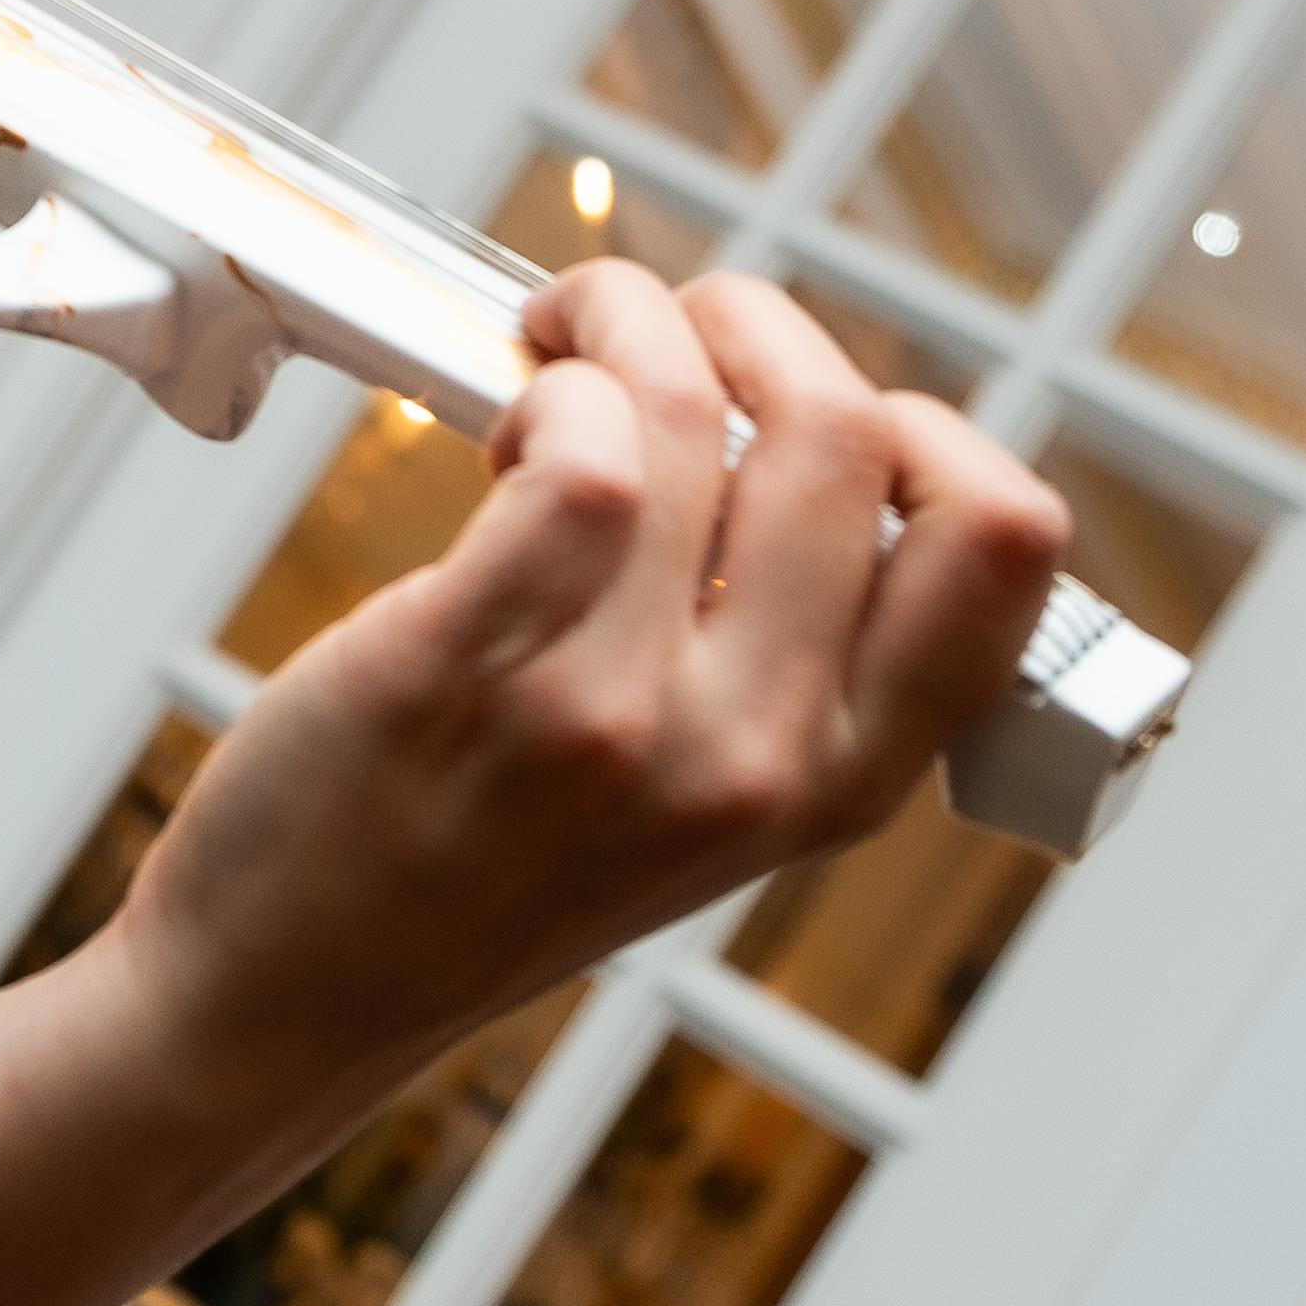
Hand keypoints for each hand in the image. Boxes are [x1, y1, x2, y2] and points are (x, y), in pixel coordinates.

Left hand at [110, 260, 1069, 1110]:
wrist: (298, 988)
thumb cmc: (489, 862)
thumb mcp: (706, 804)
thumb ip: (782, 663)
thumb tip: (795, 435)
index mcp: (843, 780)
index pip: (1006, 550)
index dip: (929, 428)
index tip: (808, 409)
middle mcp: (753, 754)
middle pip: (853, 432)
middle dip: (754, 322)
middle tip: (664, 329)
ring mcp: (614, 716)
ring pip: (696, 409)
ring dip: (623, 318)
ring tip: (560, 353)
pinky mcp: (467, 665)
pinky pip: (576, 455)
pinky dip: (549, 389)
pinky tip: (506, 419)